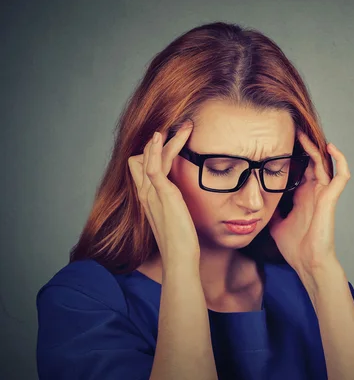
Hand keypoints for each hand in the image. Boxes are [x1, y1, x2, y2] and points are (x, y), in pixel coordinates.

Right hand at [127, 120, 199, 265]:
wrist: (179, 258)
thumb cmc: (181, 241)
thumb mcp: (176, 218)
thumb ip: (174, 204)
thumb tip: (182, 197)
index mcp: (148, 198)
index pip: (142, 167)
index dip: (151, 151)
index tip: (168, 139)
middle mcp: (145, 194)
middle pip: (142, 158)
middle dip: (158, 141)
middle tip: (178, 126)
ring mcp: (151, 193)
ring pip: (150, 157)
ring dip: (164, 139)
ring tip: (182, 125)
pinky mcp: (162, 195)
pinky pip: (153, 166)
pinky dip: (156, 149)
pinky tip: (161, 136)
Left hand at [269, 131, 350, 275]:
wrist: (307, 262)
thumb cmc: (296, 247)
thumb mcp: (276, 224)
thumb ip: (273, 211)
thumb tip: (259, 203)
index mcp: (302, 196)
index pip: (300, 168)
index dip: (293, 155)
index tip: (280, 142)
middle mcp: (314, 192)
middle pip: (311, 162)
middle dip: (302, 146)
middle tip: (290, 130)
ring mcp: (323, 194)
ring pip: (324, 164)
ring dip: (315, 148)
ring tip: (303, 133)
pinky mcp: (330, 198)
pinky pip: (341, 176)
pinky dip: (339, 160)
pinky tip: (330, 147)